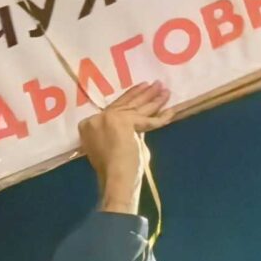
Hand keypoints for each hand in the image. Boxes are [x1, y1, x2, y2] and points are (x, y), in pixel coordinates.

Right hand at [79, 81, 172, 214]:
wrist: (113, 177)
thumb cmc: (110, 169)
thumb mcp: (107, 146)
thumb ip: (117, 133)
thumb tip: (133, 128)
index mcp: (88, 124)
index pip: (112, 108)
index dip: (127, 99)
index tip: (137, 90)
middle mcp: (98, 118)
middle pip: (125, 103)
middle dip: (142, 93)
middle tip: (154, 83)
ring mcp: (111, 118)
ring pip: (137, 106)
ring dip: (153, 98)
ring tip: (164, 89)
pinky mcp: (126, 122)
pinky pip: (149, 120)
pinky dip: (162, 117)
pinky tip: (171, 109)